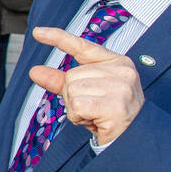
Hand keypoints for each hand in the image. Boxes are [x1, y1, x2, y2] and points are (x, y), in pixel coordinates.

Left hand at [28, 26, 143, 145]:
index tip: (37, 32)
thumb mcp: (86, 92)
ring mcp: (121, 87)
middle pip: (71, 76)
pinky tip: (96, 121)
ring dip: (76, 109)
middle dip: (73, 96)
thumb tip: (35, 71)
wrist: (135, 138)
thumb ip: (61, 81)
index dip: (58, 38)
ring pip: (72, 92)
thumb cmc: (111, 114)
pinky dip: (79, 117)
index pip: (82, 46)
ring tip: (96, 115)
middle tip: (93, 108)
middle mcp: (122, 71)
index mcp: (116, 62)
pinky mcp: (116, 106)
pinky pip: (77, 107)